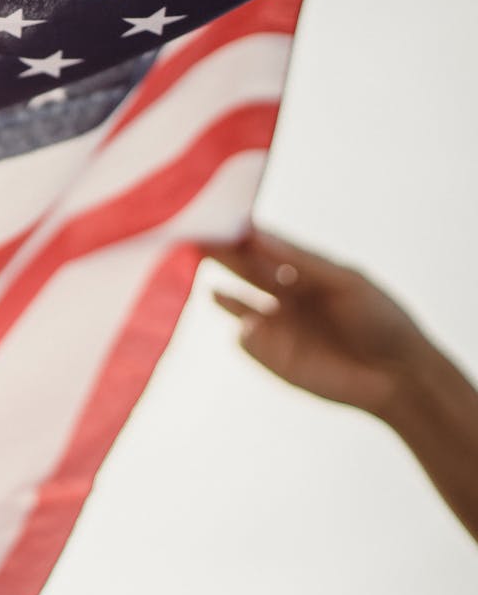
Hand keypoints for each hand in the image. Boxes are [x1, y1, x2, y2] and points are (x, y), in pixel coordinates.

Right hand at [203, 227, 430, 421]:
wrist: (399, 377)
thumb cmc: (380, 320)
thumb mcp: (345, 280)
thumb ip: (300, 259)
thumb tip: (254, 234)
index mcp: (303, 271)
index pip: (264, 246)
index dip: (241, 233)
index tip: (218, 218)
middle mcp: (284, 295)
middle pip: (243, 270)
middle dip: (220, 255)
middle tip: (194, 239)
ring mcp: (275, 326)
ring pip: (236, 304)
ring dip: (221, 293)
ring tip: (200, 278)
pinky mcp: (272, 357)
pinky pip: (245, 339)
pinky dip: (244, 330)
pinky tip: (251, 324)